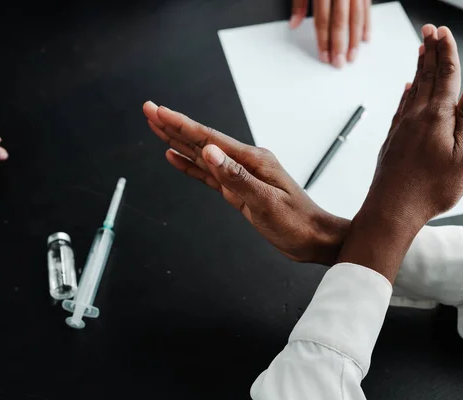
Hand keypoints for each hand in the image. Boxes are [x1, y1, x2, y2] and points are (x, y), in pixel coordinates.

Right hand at [143, 101, 348, 264]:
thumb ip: (235, 177)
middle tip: (149, 110)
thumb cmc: (296, 222)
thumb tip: (208, 151)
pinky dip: (190, 165)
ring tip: (157, 128)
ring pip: (202, 155)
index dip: (180, 125)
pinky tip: (176, 158)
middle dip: (173, 125)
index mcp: (252, 160)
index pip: (208, 138)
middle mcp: (244, 162)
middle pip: (201, 140)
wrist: (313, 238)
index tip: (158, 111)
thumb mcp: (265, 201)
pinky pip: (208, 175)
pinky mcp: (238, 190)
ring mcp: (240, 175)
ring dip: (178, 141)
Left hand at [290, 0, 370, 67]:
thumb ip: (299, 3)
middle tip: (339, 62)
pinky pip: (367, 9)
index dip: (323, 40)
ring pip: (356, 18)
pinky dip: (367, 25)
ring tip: (352, 56)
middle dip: (339, 45)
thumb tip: (293, 24)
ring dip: (355, 40)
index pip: (323, 20)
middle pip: (340, 22)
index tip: (324, 56)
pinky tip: (364, 39)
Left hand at [337, 25, 462, 281]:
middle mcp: (415, 117)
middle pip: (425, 77)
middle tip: (429, 29)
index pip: (444, 75)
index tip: (444, 32)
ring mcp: (401, 128)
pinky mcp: (392, 140)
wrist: (391, 210)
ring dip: (418, 68)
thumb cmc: (431, 189)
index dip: (446, 52)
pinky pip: (401, 108)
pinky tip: (407, 89)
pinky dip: (406, 94)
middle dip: (429, 51)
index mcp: (436, 117)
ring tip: (420, 50)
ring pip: (411, 90)